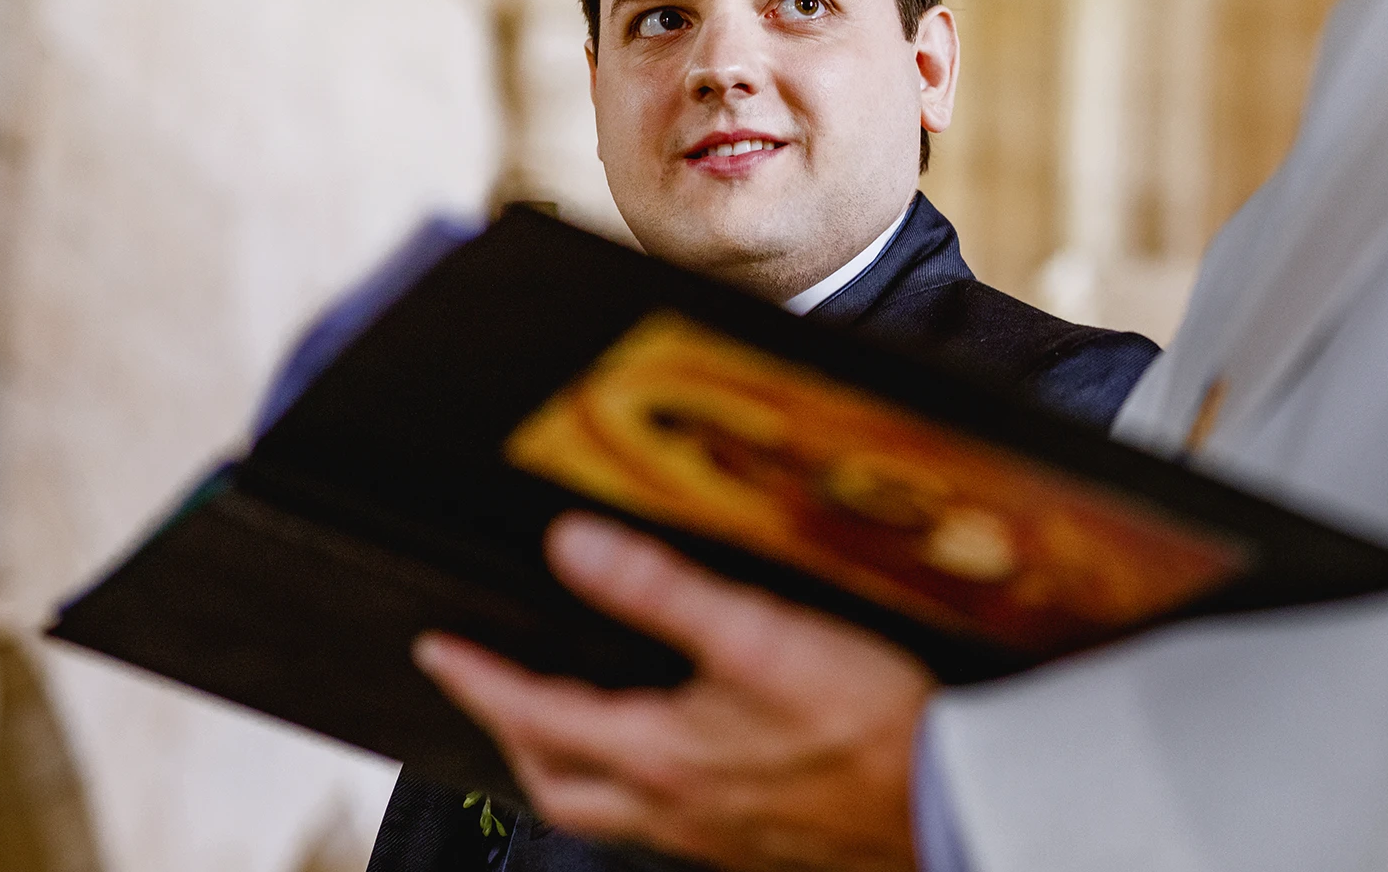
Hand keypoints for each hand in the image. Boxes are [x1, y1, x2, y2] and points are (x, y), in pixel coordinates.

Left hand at [414, 512, 936, 871]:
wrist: (951, 804)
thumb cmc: (867, 728)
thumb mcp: (758, 636)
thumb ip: (660, 588)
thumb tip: (571, 545)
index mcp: (659, 756)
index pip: (533, 715)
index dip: (476, 678)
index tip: (435, 648)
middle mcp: (673, 809)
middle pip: (554, 780)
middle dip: (509, 730)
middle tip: (487, 688)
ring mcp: (713, 836)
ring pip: (605, 808)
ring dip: (566, 762)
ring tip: (564, 719)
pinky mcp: (754, 845)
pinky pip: (661, 822)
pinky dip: (633, 785)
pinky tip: (669, 760)